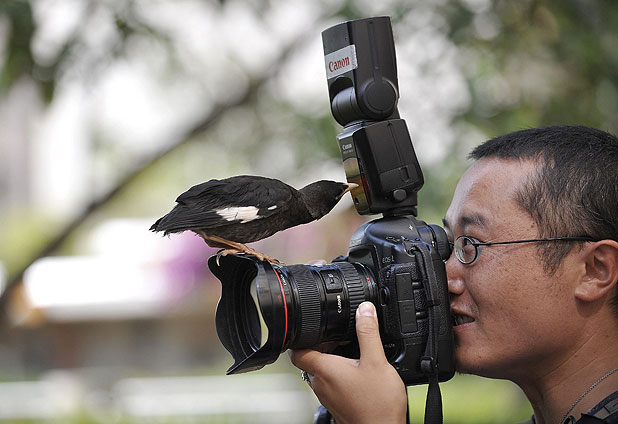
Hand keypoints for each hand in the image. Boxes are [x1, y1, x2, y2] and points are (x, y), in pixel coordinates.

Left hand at [289, 301, 406, 423]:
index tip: (312, 327)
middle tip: (340, 335)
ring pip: (319, 370)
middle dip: (321, 344)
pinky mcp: (335, 403)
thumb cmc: (378, 404)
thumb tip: (364, 310)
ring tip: (350, 350)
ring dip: (330, 358)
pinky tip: (356, 369)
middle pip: (309, 358)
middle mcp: (320, 384)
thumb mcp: (377, 361)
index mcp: (324, 370)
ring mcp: (326, 395)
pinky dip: (337, 371)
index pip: (296, 351)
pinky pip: (329, 382)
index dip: (300, 337)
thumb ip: (368, 333)